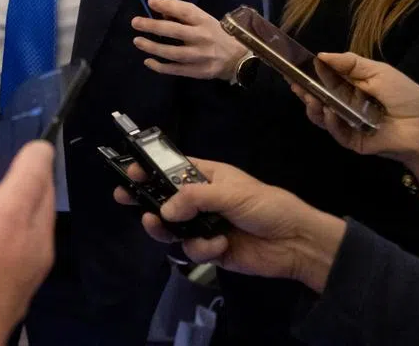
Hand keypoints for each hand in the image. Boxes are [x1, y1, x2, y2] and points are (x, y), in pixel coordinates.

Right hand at [116, 159, 345, 292]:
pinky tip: (220, 245)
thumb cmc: (266, 205)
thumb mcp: (231, 193)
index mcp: (207, 177)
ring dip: (165, 228)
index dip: (151, 169)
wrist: (294, 243)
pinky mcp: (210, 250)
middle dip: (145, 198)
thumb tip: (164, 211)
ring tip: (156, 225)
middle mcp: (202, 200)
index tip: (131, 171)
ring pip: (171, 227)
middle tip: (124, 197)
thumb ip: (194, 198)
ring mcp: (204, 226)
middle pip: (165, 198)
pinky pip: (191, 249)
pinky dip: (203, 249)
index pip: (173, 168)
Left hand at [131, 0, 247, 79]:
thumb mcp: (205, 20)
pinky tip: (148, 61)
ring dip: (153, 47)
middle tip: (136, 22)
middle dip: (154, 26)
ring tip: (137, 41)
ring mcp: (201, 56)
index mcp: (205, 21)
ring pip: (174, 53)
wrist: (238, 58)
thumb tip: (160, 9)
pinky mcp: (198, 71)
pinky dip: (160, 67)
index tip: (150, 1)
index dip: (168, 6)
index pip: (185, 11)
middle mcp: (203, 38)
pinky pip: (176, 70)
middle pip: (176, 31)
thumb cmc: (216, 35)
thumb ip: (184, 15)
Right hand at [293, 52, 418, 187]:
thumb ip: (351, 63)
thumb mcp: (379, 72)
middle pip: (317, 98)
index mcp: (351, 88)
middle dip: (304, 91)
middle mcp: (345, 105)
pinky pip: (336, 132)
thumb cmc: (406, 96)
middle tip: (294, 83)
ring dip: (313, 106)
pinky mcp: (352, 141)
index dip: (308, 75)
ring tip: (309, 97)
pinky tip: (328, 112)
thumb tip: (320, 55)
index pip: (324, 81)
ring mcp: (347, 124)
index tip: (291, 68)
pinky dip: (330, 122)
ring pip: (321, 116)